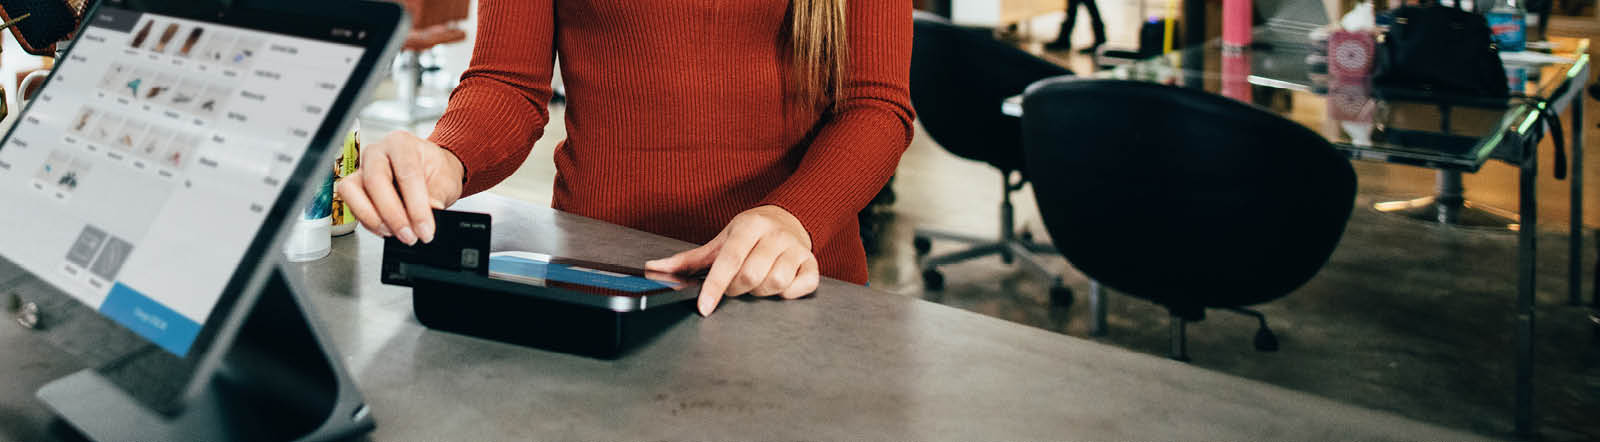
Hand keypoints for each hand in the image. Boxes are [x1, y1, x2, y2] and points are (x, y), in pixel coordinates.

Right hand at [336, 131, 465, 244]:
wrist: (430, 170)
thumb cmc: (435, 170)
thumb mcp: (446, 181)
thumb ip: (437, 197)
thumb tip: (428, 216)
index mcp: (402, 143)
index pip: (407, 173)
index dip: (416, 206)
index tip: (425, 230)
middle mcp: (377, 152)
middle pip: (376, 181)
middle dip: (393, 215)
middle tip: (410, 236)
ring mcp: (362, 168)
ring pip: (353, 191)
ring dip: (374, 219)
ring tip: (396, 233)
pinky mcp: (354, 187)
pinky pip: (352, 205)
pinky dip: (369, 222)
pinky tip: (388, 229)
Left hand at [645, 206, 818, 315]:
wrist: (788, 218)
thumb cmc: (749, 234)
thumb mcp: (720, 241)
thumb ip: (688, 259)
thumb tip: (653, 268)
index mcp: (749, 226)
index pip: (729, 259)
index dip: (715, 286)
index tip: (705, 308)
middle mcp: (775, 234)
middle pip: (752, 275)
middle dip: (737, 289)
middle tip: (734, 286)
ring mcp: (797, 248)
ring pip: (776, 283)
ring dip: (761, 292)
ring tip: (756, 284)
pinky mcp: (812, 263)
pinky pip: (803, 286)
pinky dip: (789, 294)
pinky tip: (780, 287)